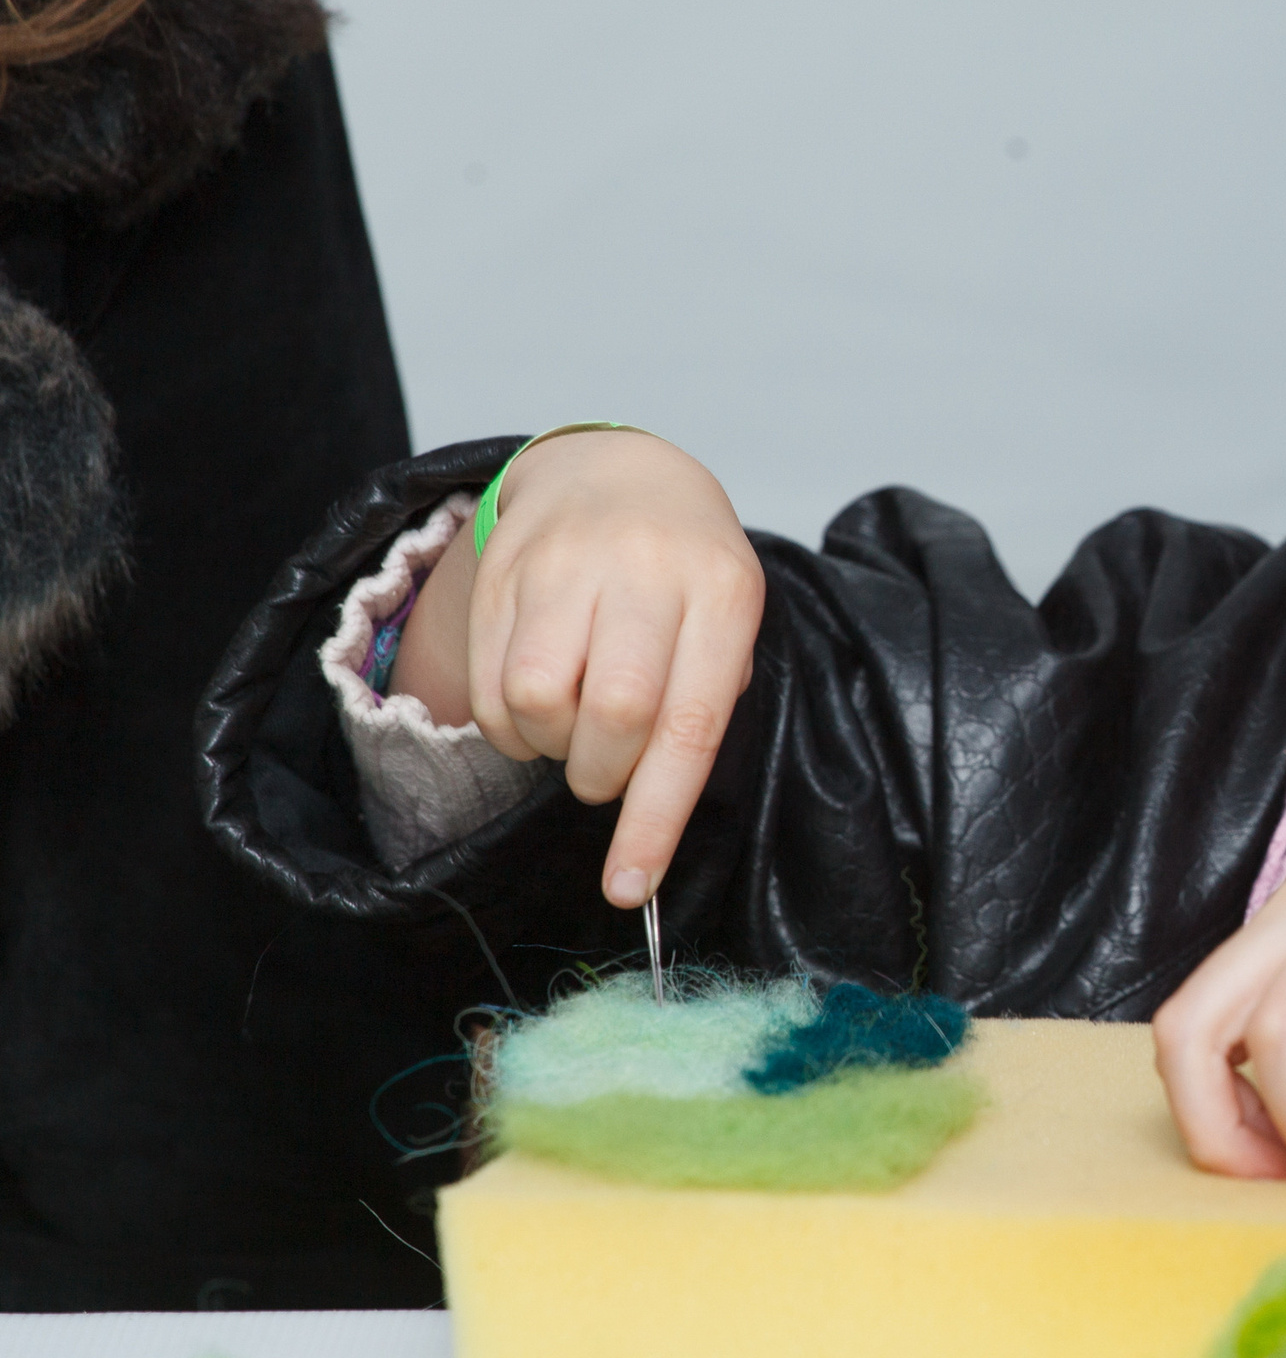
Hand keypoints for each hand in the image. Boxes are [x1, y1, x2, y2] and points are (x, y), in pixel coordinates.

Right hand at [392, 430, 763, 906]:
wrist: (617, 469)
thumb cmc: (686, 569)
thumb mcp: (727, 616)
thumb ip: (704, 698)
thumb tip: (651, 800)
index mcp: (723, 591)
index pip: (692, 722)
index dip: (657, 816)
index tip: (631, 887)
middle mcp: (645, 570)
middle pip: (613, 711)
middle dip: (602, 774)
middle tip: (605, 770)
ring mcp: (566, 562)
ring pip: (535, 698)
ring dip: (548, 744)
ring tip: (570, 723)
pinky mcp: (502, 567)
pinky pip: (486, 683)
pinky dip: (507, 722)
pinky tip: (536, 699)